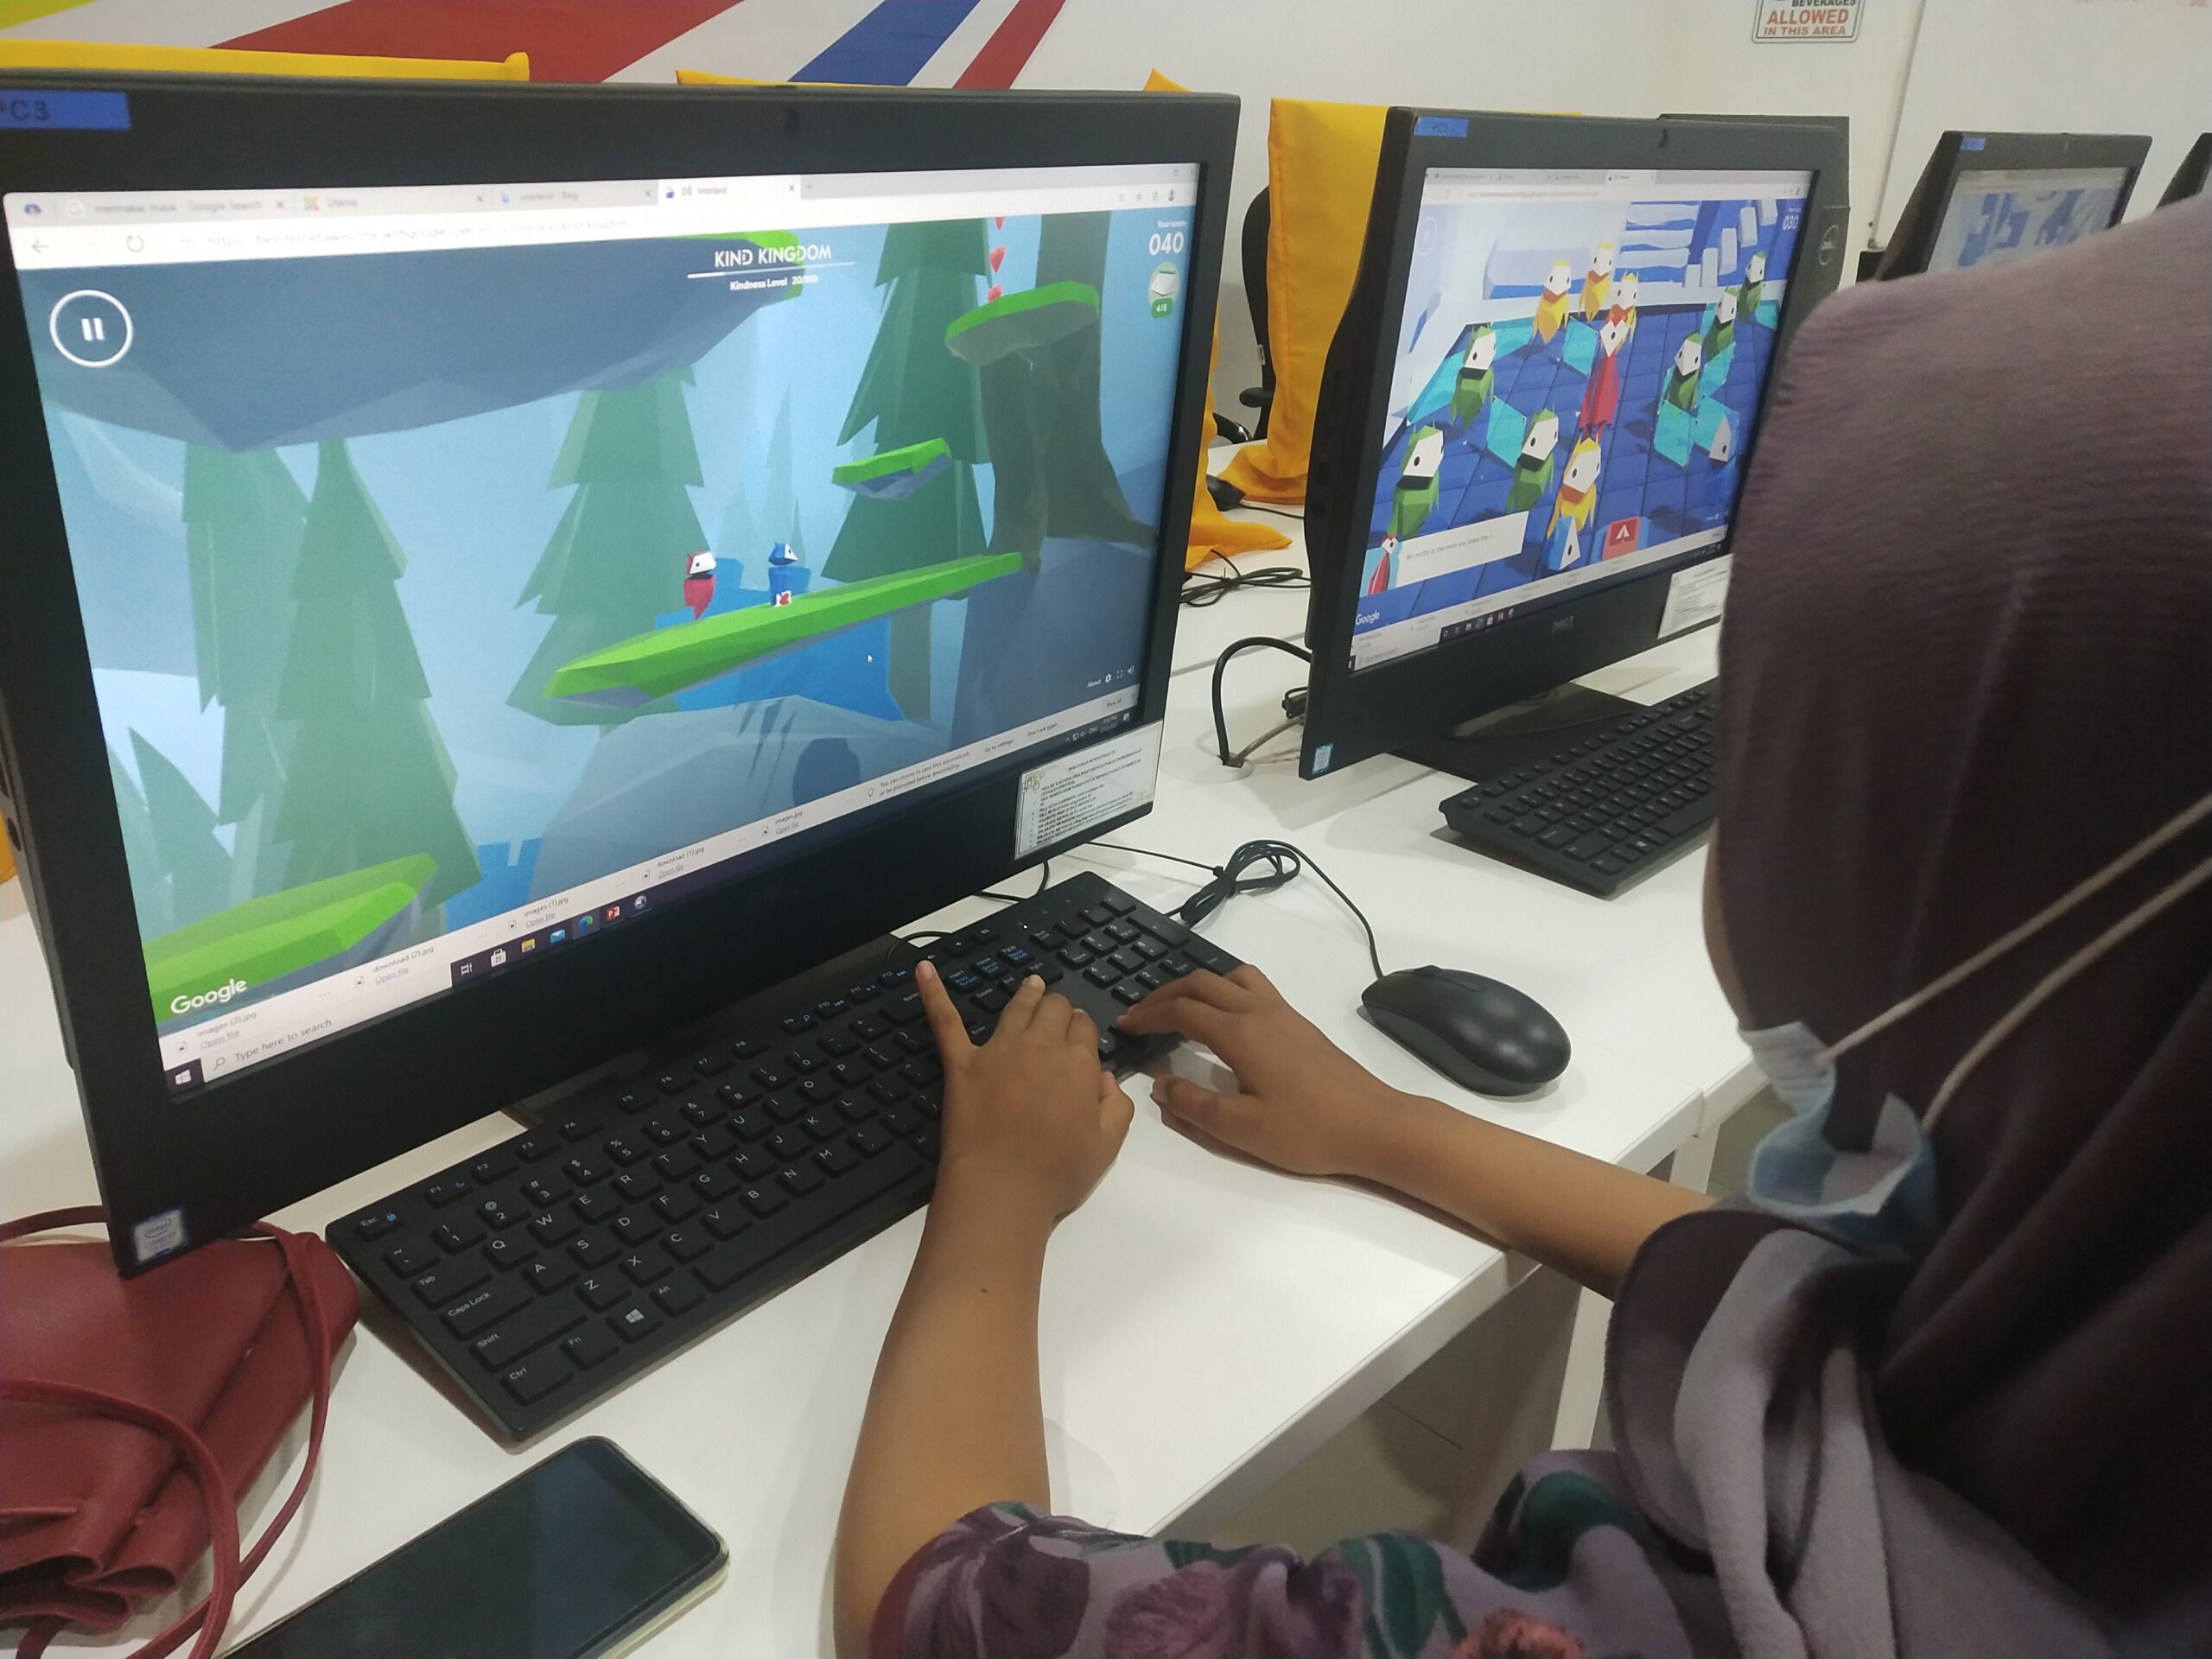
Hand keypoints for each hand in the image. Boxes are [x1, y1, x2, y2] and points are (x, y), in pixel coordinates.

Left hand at [917, 961, 1133, 1224]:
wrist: (1001, 1187)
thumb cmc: (1057, 1172)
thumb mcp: (1107, 1144)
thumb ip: (1117, 1106)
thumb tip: (1107, 1080)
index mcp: (1079, 1064)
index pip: (1085, 1028)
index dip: (1083, 1030)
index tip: (1080, 1038)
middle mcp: (1041, 1046)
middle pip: (1055, 1010)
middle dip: (1060, 1009)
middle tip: (1059, 1016)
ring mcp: (998, 1051)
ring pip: (1017, 1008)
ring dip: (1028, 994)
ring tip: (1031, 984)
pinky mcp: (962, 1062)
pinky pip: (946, 1021)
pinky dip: (933, 993)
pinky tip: (923, 970)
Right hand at [1116, 966, 1420, 1178]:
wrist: (1374, 1125)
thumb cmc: (1308, 1131)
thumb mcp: (1241, 1129)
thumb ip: (1194, 1105)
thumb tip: (1160, 1083)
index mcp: (1241, 1033)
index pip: (1182, 1011)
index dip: (1147, 1014)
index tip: (1123, 1026)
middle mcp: (1260, 1012)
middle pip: (1202, 983)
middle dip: (1165, 994)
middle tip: (1140, 1014)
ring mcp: (1284, 1013)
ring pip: (1231, 977)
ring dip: (1198, 986)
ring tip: (1179, 1010)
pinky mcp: (1300, 1024)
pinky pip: (1253, 988)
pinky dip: (1225, 991)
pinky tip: (1224, 1022)